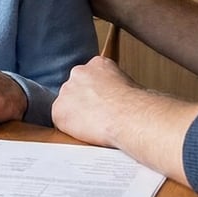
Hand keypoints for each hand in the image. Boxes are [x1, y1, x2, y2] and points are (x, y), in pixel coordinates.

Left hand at [53, 55, 197, 184]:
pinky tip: (86, 132)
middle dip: (84, 102)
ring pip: (67, 104)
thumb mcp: (130, 84)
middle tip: (98, 116)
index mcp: (97, 64)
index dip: (96, 93)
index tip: (103, 104)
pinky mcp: (60, 110)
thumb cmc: (137, 105)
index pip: (90, 77)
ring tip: (95, 126)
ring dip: (77, 114)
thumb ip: (117, 85)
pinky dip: (71, 128)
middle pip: (76, 88)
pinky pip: (61, 120)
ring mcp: (67, 91)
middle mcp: (78, 72)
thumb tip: (123, 97)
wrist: (129, 115)